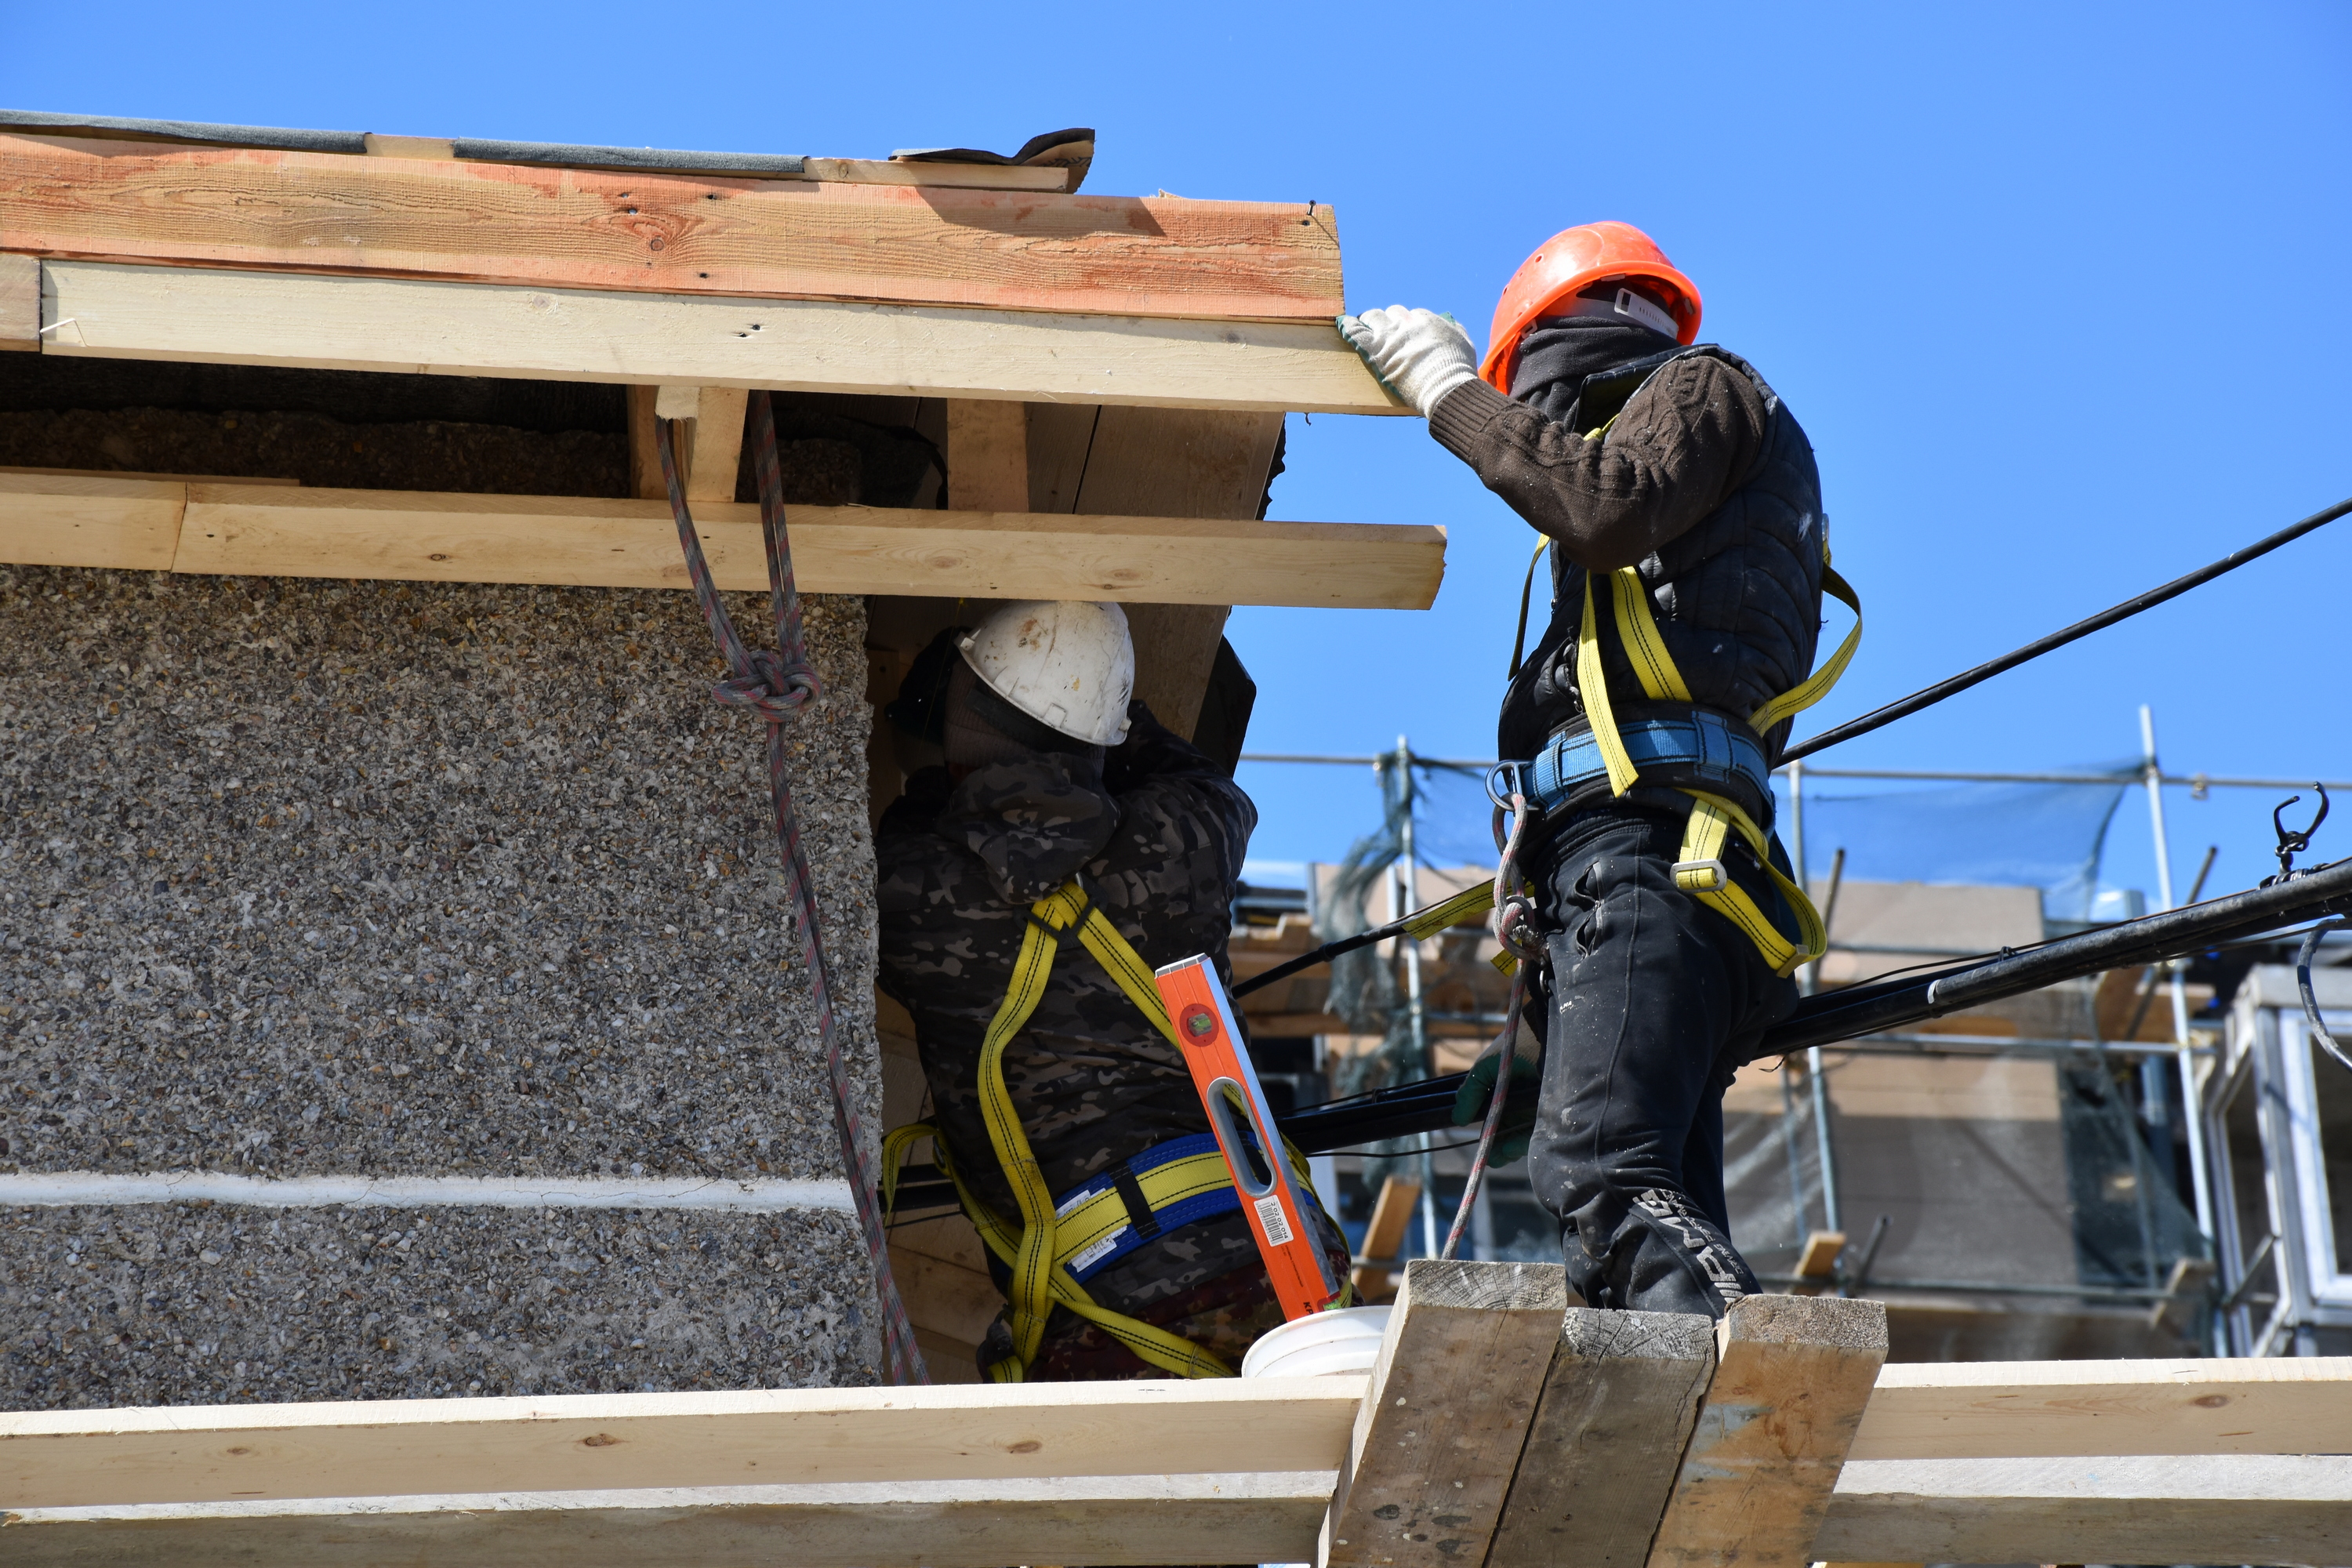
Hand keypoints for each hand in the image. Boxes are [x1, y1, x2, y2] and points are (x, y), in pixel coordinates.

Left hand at [1336, 305, 1478, 417]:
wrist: (1445, 387)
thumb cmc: (1457, 370)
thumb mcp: (1465, 343)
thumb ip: (1457, 329)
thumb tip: (1450, 323)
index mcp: (1426, 320)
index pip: (1412, 315)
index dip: (1408, 324)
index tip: (1406, 333)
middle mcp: (1406, 324)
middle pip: (1392, 313)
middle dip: (1390, 321)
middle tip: (1386, 331)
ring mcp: (1389, 336)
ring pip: (1373, 317)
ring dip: (1370, 321)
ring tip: (1365, 326)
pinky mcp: (1375, 352)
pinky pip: (1356, 332)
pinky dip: (1348, 326)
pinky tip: (1342, 324)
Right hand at [1451, 1037, 1541, 1164]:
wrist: (1545, 1036)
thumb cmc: (1514, 1048)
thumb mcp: (1485, 1068)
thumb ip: (1470, 1092)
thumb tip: (1456, 1119)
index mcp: (1502, 1093)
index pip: (1491, 1120)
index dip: (1485, 1134)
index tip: (1479, 1144)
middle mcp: (1518, 1103)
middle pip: (1505, 1132)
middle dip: (1496, 1146)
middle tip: (1489, 1155)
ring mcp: (1534, 1108)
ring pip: (1519, 1136)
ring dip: (1508, 1149)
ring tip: (1500, 1153)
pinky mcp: (1550, 1113)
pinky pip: (1535, 1133)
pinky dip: (1522, 1144)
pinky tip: (1510, 1148)